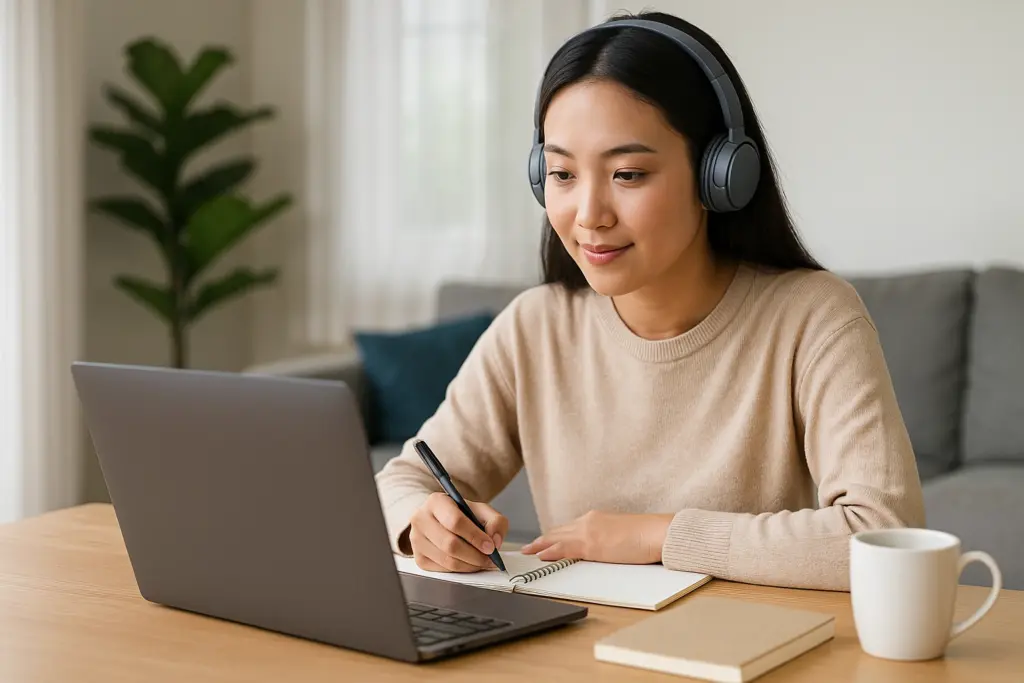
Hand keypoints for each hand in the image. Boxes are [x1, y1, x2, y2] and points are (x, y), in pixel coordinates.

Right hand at [405, 492, 508, 572]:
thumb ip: (495, 521)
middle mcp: (421, 519)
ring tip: (482, 562)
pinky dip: (461, 570)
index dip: (475, 536)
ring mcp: (416, 540)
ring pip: (447, 560)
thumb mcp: (481, 510)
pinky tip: (469, 564)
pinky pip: (443, 570)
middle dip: (475, 555)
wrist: (441, 520)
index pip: (455, 522)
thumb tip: (495, 541)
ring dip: (470, 565)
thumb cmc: (462, 515)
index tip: (490, 546)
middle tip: (490, 558)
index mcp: (436, 502)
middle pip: (450, 544)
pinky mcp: (419, 558)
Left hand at [520, 511, 672, 564]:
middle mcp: (588, 521)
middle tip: (527, 547)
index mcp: (596, 518)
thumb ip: (607, 538)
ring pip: (556, 538)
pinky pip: (564, 548)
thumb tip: (602, 547)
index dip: (553, 535)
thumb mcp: (621, 534)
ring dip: (540, 545)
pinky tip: (540, 555)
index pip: (568, 528)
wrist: (657, 533)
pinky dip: (550, 551)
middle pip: (558, 531)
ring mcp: (589, 531)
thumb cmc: (646, 536)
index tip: (542, 541)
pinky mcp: (592, 544)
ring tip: (526, 552)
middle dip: (542, 540)